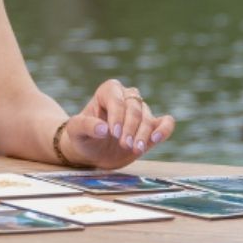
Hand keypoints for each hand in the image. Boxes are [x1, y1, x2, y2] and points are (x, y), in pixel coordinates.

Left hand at [58, 79, 175, 169]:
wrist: (91, 151)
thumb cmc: (81, 136)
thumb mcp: (75, 131)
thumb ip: (86, 126)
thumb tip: (103, 129)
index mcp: (109, 92)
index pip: (117, 99)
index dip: (117, 115)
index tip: (113, 132)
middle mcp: (127, 98)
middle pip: (135, 108)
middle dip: (130, 127)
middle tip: (124, 144)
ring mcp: (141, 112)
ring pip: (148, 117)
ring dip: (143, 134)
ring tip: (135, 149)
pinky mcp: (152, 127)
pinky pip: (166, 123)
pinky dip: (165, 129)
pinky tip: (156, 139)